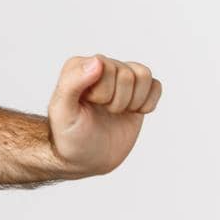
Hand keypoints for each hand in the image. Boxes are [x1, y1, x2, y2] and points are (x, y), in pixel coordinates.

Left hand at [48, 54, 162, 176]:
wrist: (85, 158)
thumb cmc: (69, 135)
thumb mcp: (63, 111)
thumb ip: (72, 83)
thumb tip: (97, 61)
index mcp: (78, 66)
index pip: (107, 66)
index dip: (103, 93)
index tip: (89, 105)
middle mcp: (100, 67)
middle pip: (127, 74)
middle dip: (117, 101)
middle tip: (103, 112)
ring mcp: (119, 79)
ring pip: (144, 75)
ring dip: (133, 101)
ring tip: (116, 112)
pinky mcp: (136, 92)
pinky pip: (156, 85)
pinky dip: (148, 103)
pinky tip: (133, 113)